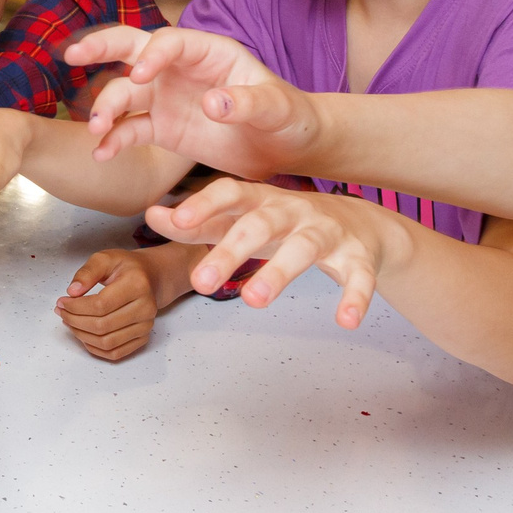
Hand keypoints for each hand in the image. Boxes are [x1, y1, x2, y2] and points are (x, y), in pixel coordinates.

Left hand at [55, 250, 165, 361]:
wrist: (150, 278)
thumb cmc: (126, 268)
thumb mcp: (105, 258)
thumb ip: (87, 273)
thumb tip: (72, 291)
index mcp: (137, 285)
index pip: (100, 305)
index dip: (76, 307)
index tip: (62, 302)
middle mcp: (146, 308)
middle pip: (102, 326)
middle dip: (75, 321)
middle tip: (62, 312)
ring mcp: (145, 326)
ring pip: (107, 342)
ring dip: (81, 335)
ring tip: (70, 322)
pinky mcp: (142, 338)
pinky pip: (115, 353)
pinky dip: (94, 348)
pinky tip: (83, 334)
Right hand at [67, 27, 317, 175]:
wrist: (285, 149)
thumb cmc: (288, 117)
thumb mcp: (278, 108)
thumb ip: (248, 102)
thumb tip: (213, 104)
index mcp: (209, 51)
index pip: (171, 41)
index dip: (152, 54)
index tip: (139, 75)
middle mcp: (180, 68)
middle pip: (132, 48)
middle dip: (101, 48)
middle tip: (73, 54)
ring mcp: (166, 97)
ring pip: (124, 92)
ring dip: (105, 107)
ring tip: (95, 129)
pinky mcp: (162, 128)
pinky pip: (130, 130)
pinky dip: (113, 140)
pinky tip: (101, 154)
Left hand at [149, 179, 397, 329]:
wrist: (361, 222)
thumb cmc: (286, 222)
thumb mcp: (244, 218)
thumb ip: (200, 221)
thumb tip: (151, 215)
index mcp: (262, 200)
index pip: (230, 192)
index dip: (203, 205)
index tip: (176, 222)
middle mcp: (294, 210)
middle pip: (260, 225)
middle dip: (231, 251)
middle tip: (201, 282)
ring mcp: (327, 232)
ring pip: (304, 249)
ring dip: (279, 273)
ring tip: (253, 301)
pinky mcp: (357, 256)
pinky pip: (358, 276)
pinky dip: (354, 297)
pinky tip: (346, 320)